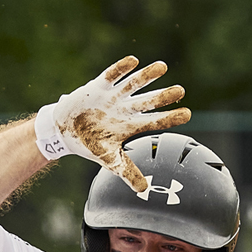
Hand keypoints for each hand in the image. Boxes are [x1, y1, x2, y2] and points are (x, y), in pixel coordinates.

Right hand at [34, 56, 191, 191]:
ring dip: (146, 76)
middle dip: (163, 96)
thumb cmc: (90, 144)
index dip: (170, 117)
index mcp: (129, 125)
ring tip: (163, 67)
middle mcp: (124, 109)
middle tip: (180, 91)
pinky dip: (121, 69)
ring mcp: (112, 97)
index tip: (187, 114)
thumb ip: (127, 172)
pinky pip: (110, 75)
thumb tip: (143, 190)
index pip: (154, 120)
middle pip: (147, 101)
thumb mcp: (109, 159)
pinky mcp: (97, 87)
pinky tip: (133, 61)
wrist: (64, 131)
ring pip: (133, 84)